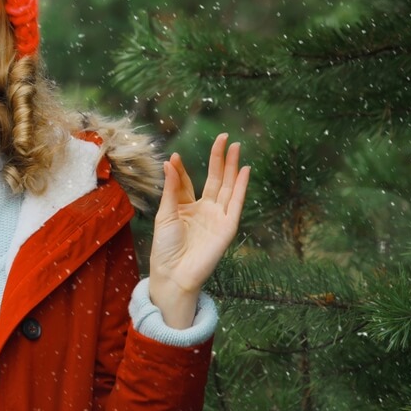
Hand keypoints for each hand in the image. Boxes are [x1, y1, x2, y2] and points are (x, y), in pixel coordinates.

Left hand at [149, 133, 249, 327]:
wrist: (174, 273)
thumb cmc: (165, 247)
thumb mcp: (165, 213)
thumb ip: (171, 188)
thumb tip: (170, 161)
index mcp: (185, 207)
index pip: (186, 182)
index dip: (182, 169)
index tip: (176, 156)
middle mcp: (203, 210)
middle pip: (214, 179)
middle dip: (218, 158)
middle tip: (223, 137)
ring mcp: (217, 217)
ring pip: (227, 186)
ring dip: (232, 166)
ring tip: (235, 146)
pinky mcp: (228, 226)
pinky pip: (236, 202)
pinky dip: (241, 186)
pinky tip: (244, 170)